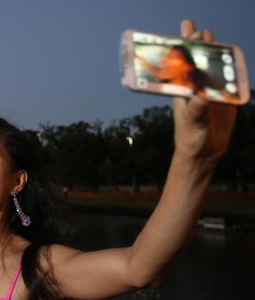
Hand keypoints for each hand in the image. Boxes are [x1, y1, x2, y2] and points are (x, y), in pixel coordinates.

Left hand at [172, 20, 235, 164]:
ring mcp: (211, 95)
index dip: (184, 49)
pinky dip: (230, 72)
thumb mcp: (191, 123)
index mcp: (184, 92)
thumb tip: (200, 96)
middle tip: (201, 30)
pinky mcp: (224, 102)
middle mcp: (197, 90)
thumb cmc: (189, 138)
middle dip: (198, 46)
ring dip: (213, 55)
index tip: (186, 32)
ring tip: (211, 38)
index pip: (184, 66)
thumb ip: (195, 110)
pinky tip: (230, 62)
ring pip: (212, 71)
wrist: (203, 154)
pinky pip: (228, 83)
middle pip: (198, 64)